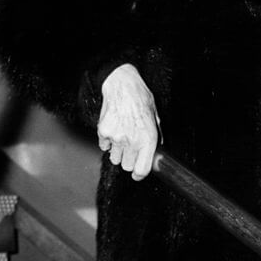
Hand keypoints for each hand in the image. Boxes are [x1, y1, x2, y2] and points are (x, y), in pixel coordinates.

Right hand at [97, 64, 160, 179]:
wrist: (122, 85)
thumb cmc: (141, 98)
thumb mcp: (156, 117)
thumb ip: (157, 136)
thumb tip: (156, 150)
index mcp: (148, 139)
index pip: (142, 169)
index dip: (139, 174)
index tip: (137, 174)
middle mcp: (132, 141)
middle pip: (126, 166)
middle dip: (129, 160)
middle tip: (131, 149)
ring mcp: (116, 137)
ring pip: (114, 158)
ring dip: (118, 152)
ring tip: (122, 138)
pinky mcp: (103, 132)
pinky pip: (103, 147)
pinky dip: (107, 142)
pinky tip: (114, 130)